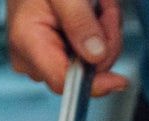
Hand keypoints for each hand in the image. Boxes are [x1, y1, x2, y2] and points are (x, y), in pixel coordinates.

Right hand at [7, 0, 126, 95]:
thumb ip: (78, 21)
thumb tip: (96, 56)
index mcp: (27, 41)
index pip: (62, 81)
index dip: (94, 84)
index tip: (121, 80)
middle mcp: (32, 59)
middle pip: (84, 73)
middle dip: (104, 42)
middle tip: (102, 7)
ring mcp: (44, 61)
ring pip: (93, 64)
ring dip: (105, 34)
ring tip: (95, 4)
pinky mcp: (57, 58)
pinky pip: (91, 57)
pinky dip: (101, 34)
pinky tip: (92, 13)